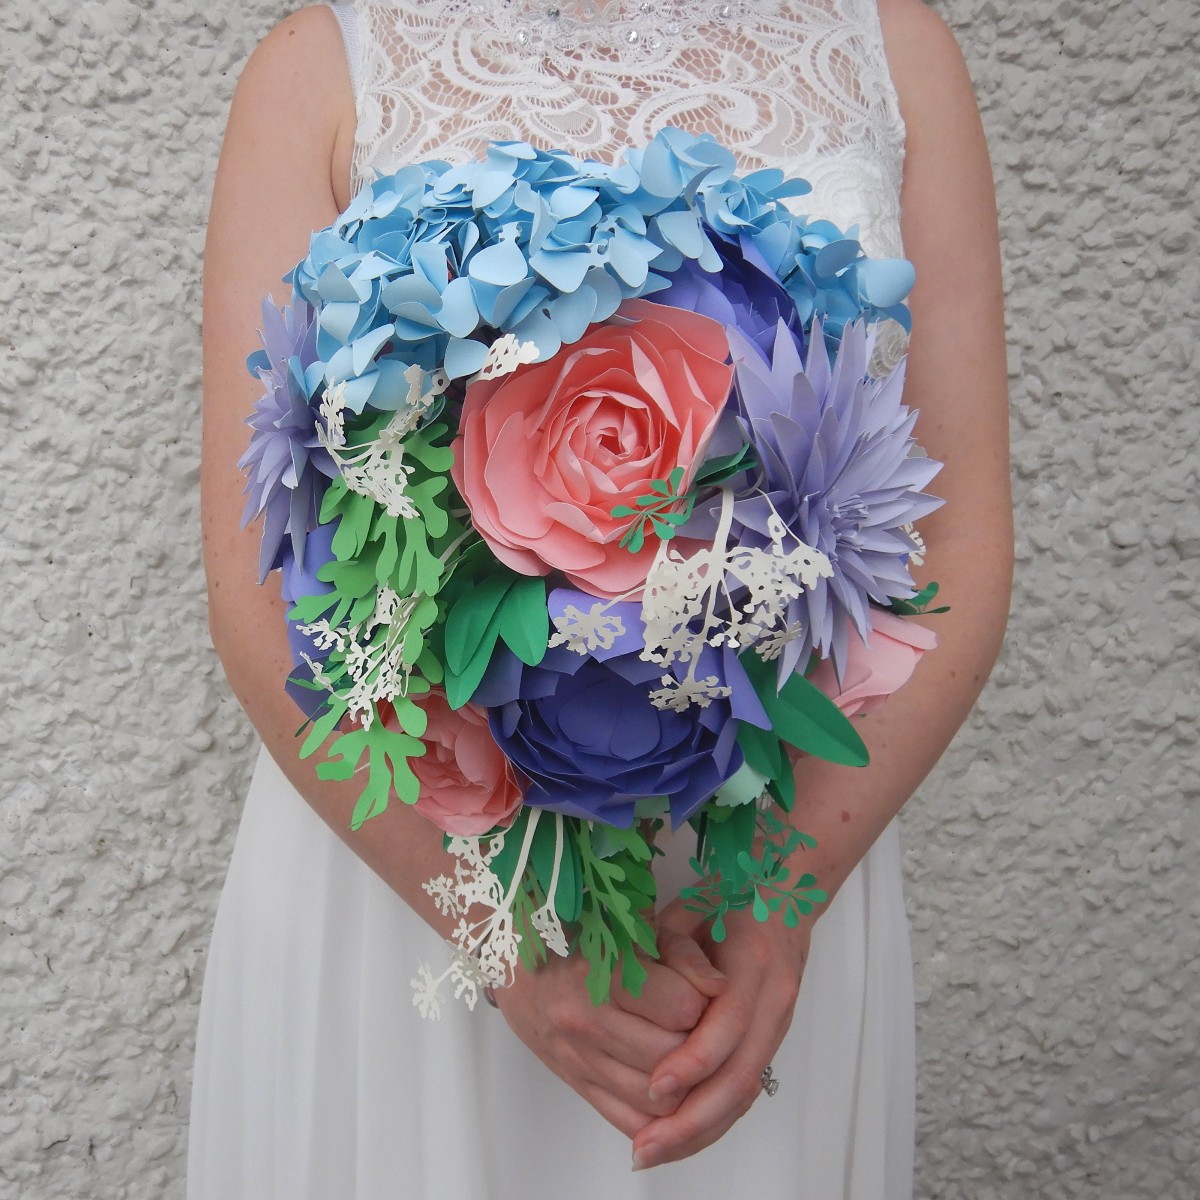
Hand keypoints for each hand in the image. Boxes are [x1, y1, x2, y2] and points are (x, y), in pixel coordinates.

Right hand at [493, 941, 723, 1138]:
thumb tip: (720, 984)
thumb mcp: (625, 923)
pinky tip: (674, 1093)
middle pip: (672, 1057)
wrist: (511, 958)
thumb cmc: (575, 932)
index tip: (709, 988)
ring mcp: (580, 1059)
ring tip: (692, 1052)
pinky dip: (659, 1118)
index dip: (706, 998)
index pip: (682, 1007)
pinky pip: (628, 1121)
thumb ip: (676, 948)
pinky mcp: (577, 1083)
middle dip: (701, 1043)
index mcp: (602, 974)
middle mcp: (587, 1023)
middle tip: (707, 1023)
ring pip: (656, 1099)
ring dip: (685, 1083)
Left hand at [630, 900, 812, 1169]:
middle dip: (692, 1118)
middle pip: (740, 1074)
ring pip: (745, 1090)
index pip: (729, 1024)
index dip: (694, 1060)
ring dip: (701, 1129)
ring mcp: (778, 1022)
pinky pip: (746, 1088)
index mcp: (754, 962)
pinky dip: (714, 1119)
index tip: (656, 1087)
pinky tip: (680, 1137)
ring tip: (653, 1151)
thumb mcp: (692, 908)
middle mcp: (774, 999)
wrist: (785, 897)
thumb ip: (672, 947)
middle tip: (646, 1145)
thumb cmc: (730, 898)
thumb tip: (654, 996)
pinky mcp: (771, 1038)